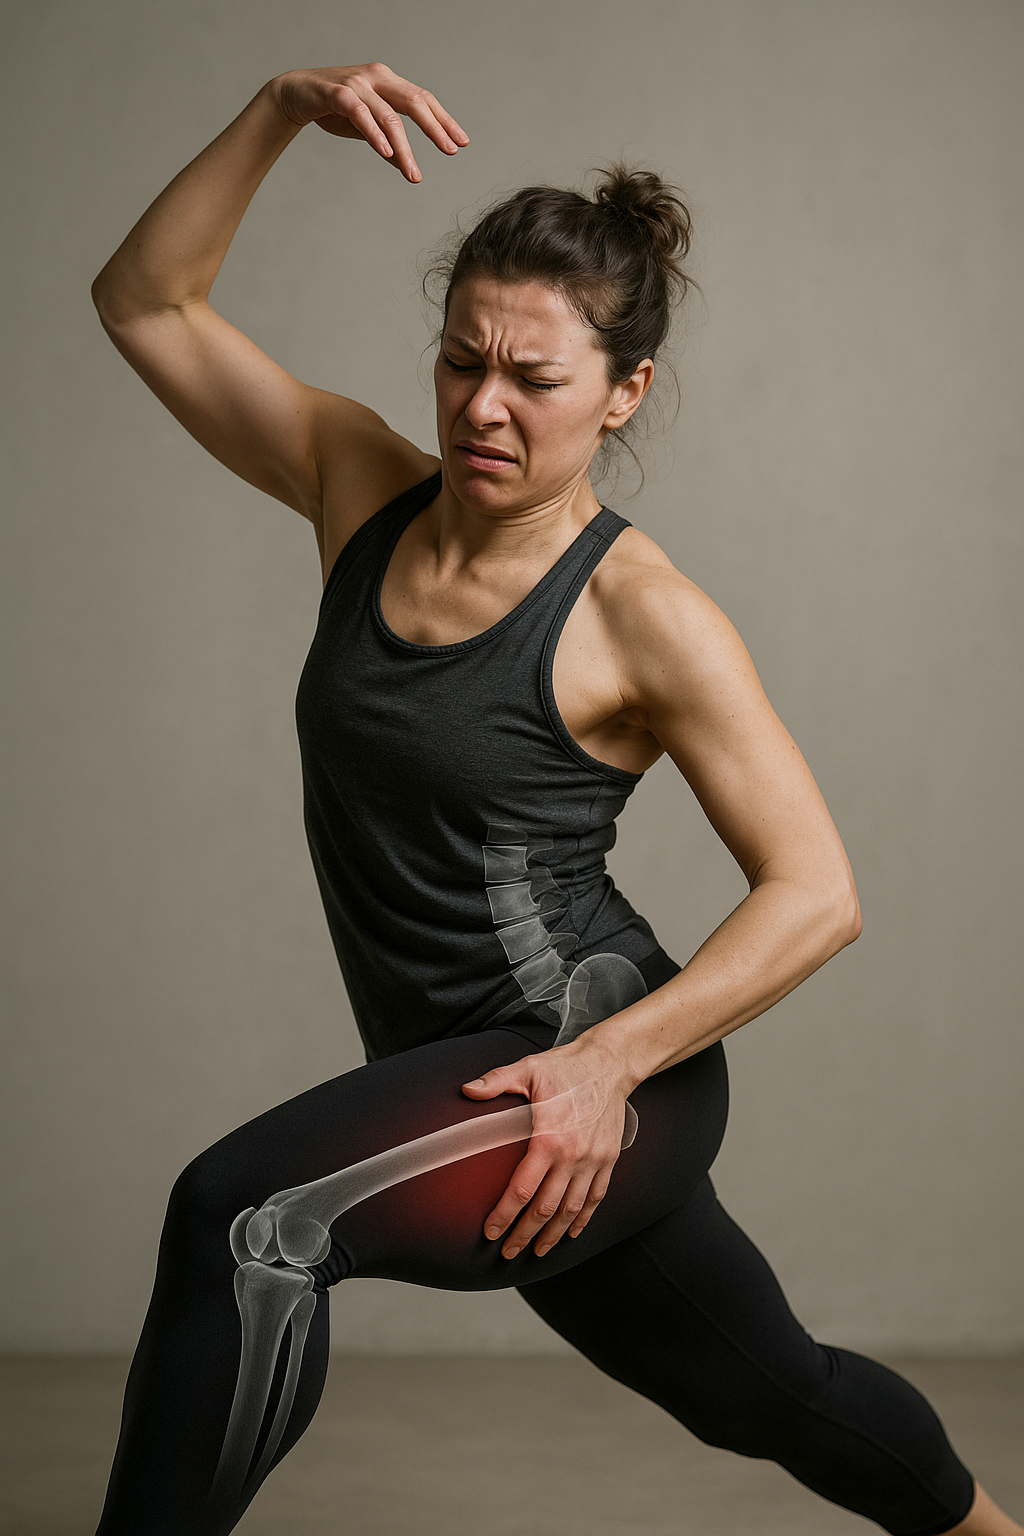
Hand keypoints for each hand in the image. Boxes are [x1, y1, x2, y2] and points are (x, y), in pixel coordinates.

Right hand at [270, 62, 468, 181]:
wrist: (294, 94)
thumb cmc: (333, 109)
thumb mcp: (365, 128)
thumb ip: (386, 142)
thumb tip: (406, 164)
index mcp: (388, 82)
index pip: (423, 99)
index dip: (444, 120)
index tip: (462, 142)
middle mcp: (376, 77)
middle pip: (414, 101)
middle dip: (435, 128)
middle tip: (451, 151)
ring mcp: (357, 83)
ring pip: (389, 116)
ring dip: (404, 148)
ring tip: (413, 173)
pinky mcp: (337, 93)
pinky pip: (361, 114)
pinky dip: (375, 134)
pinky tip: (388, 153)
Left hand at [462, 1038, 634, 1259]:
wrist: (610, 1064)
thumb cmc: (566, 1067)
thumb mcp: (528, 1068)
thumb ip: (496, 1081)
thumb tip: (466, 1090)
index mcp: (549, 1139)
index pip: (522, 1189)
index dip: (504, 1215)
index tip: (490, 1232)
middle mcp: (573, 1156)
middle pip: (546, 1208)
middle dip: (524, 1234)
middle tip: (507, 1252)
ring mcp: (594, 1160)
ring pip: (572, 1209)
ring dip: (553, 1234)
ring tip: (537, 1251)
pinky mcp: (609, 1160)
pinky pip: (596, 1198)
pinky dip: (584, 1219)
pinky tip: (571, 1232)